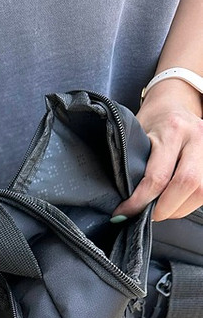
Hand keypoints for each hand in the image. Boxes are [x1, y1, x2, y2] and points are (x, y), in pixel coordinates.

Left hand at [113, 80, 202, 221]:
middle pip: (187, 185)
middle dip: (164, 209)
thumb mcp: (137, 135)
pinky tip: (174, 202)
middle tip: (146, 214)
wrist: (175, 102)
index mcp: (172, 130)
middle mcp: (197, 137)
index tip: (123, 213)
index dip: (139, 202)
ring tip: (160, 209)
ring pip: (201, 192)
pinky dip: (188, 203)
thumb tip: (121, 198)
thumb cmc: (152, 121)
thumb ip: (133, 163)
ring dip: (178, 209)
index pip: (158, 177)